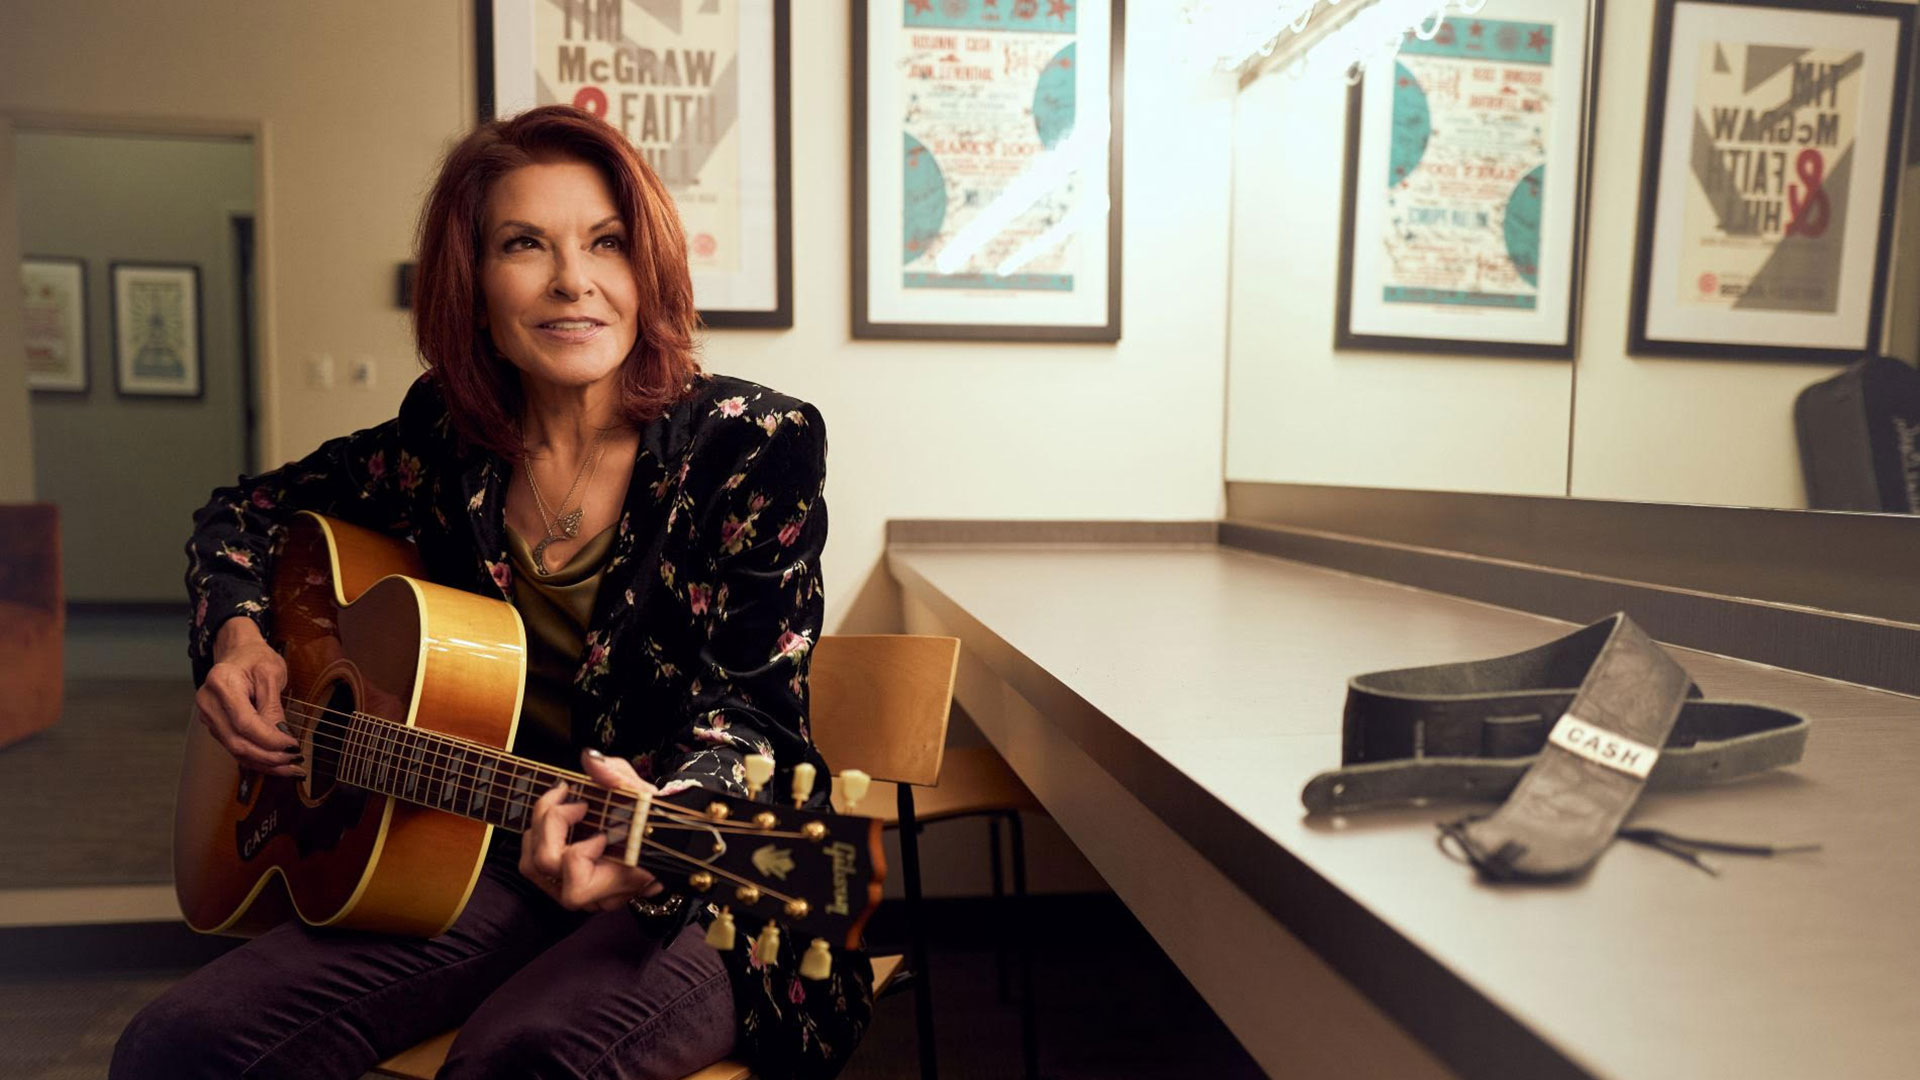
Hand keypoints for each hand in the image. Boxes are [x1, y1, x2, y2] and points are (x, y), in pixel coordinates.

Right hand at [196, 617, 303, 776]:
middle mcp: (209, 702)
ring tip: (291, 769)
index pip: (244, 722)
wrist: (238, 651)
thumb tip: (280, 735)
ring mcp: (209, 716)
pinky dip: (257, 759)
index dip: (269, 739)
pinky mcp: (216, 726)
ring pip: (235, 750)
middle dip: (268, 756)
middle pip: (237, 741)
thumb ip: (273, 705)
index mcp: (222, 683)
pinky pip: (235, 748)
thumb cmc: (255, 657)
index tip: (292, 746)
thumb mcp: (271, 672)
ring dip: (264, 763)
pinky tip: (276, 765)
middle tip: (295, 761)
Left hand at [520, 749, 663, 910]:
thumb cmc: (655, 820)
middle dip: (552, 823)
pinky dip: (537, 835)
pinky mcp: (562, 881)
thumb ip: (615, 775)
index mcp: (619, 881)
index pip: (577, 886)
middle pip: (546, 867)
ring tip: (561, 806)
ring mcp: (575, 890)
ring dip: (540, 827)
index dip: (579, 853)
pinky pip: (532, 862)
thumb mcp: (641, 791)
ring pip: (531, 866)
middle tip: (577, 803)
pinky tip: (555, 818)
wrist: (662, 839)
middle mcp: (594, 895)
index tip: (602, 830)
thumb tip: (589, 759)